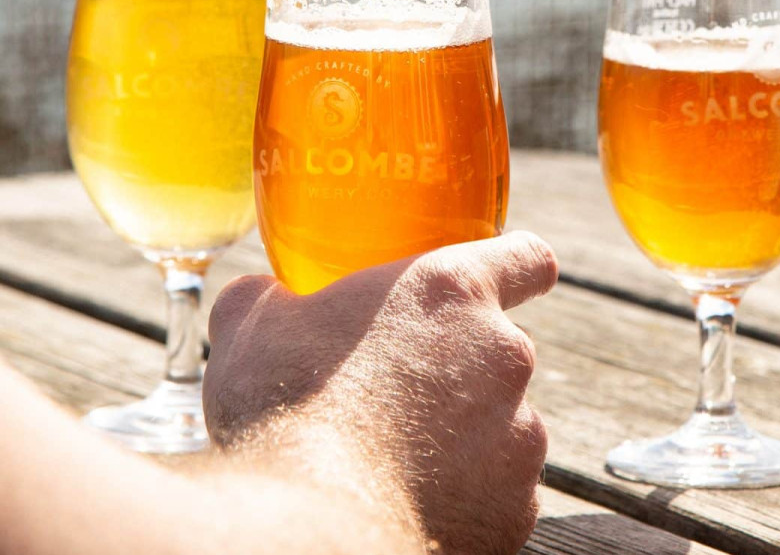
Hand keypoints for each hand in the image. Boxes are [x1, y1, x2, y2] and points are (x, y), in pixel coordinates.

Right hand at [204, 232, 557, 553]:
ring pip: (502, 428)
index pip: (527, 258)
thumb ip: (265, 297)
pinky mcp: (516, 509)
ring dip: (462, 437)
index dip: (515, 269)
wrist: (312, 522)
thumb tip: (260, 294)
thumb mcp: (252, 328)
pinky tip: (409, 502)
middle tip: (396, 391)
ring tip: (394, 458)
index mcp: (453, 294)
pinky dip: (464, 498)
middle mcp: (505, 359)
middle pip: (502, 352)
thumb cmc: (283, 408)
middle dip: (459, 370)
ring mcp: (520, 439)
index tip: (499, 284)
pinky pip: (497, 495)